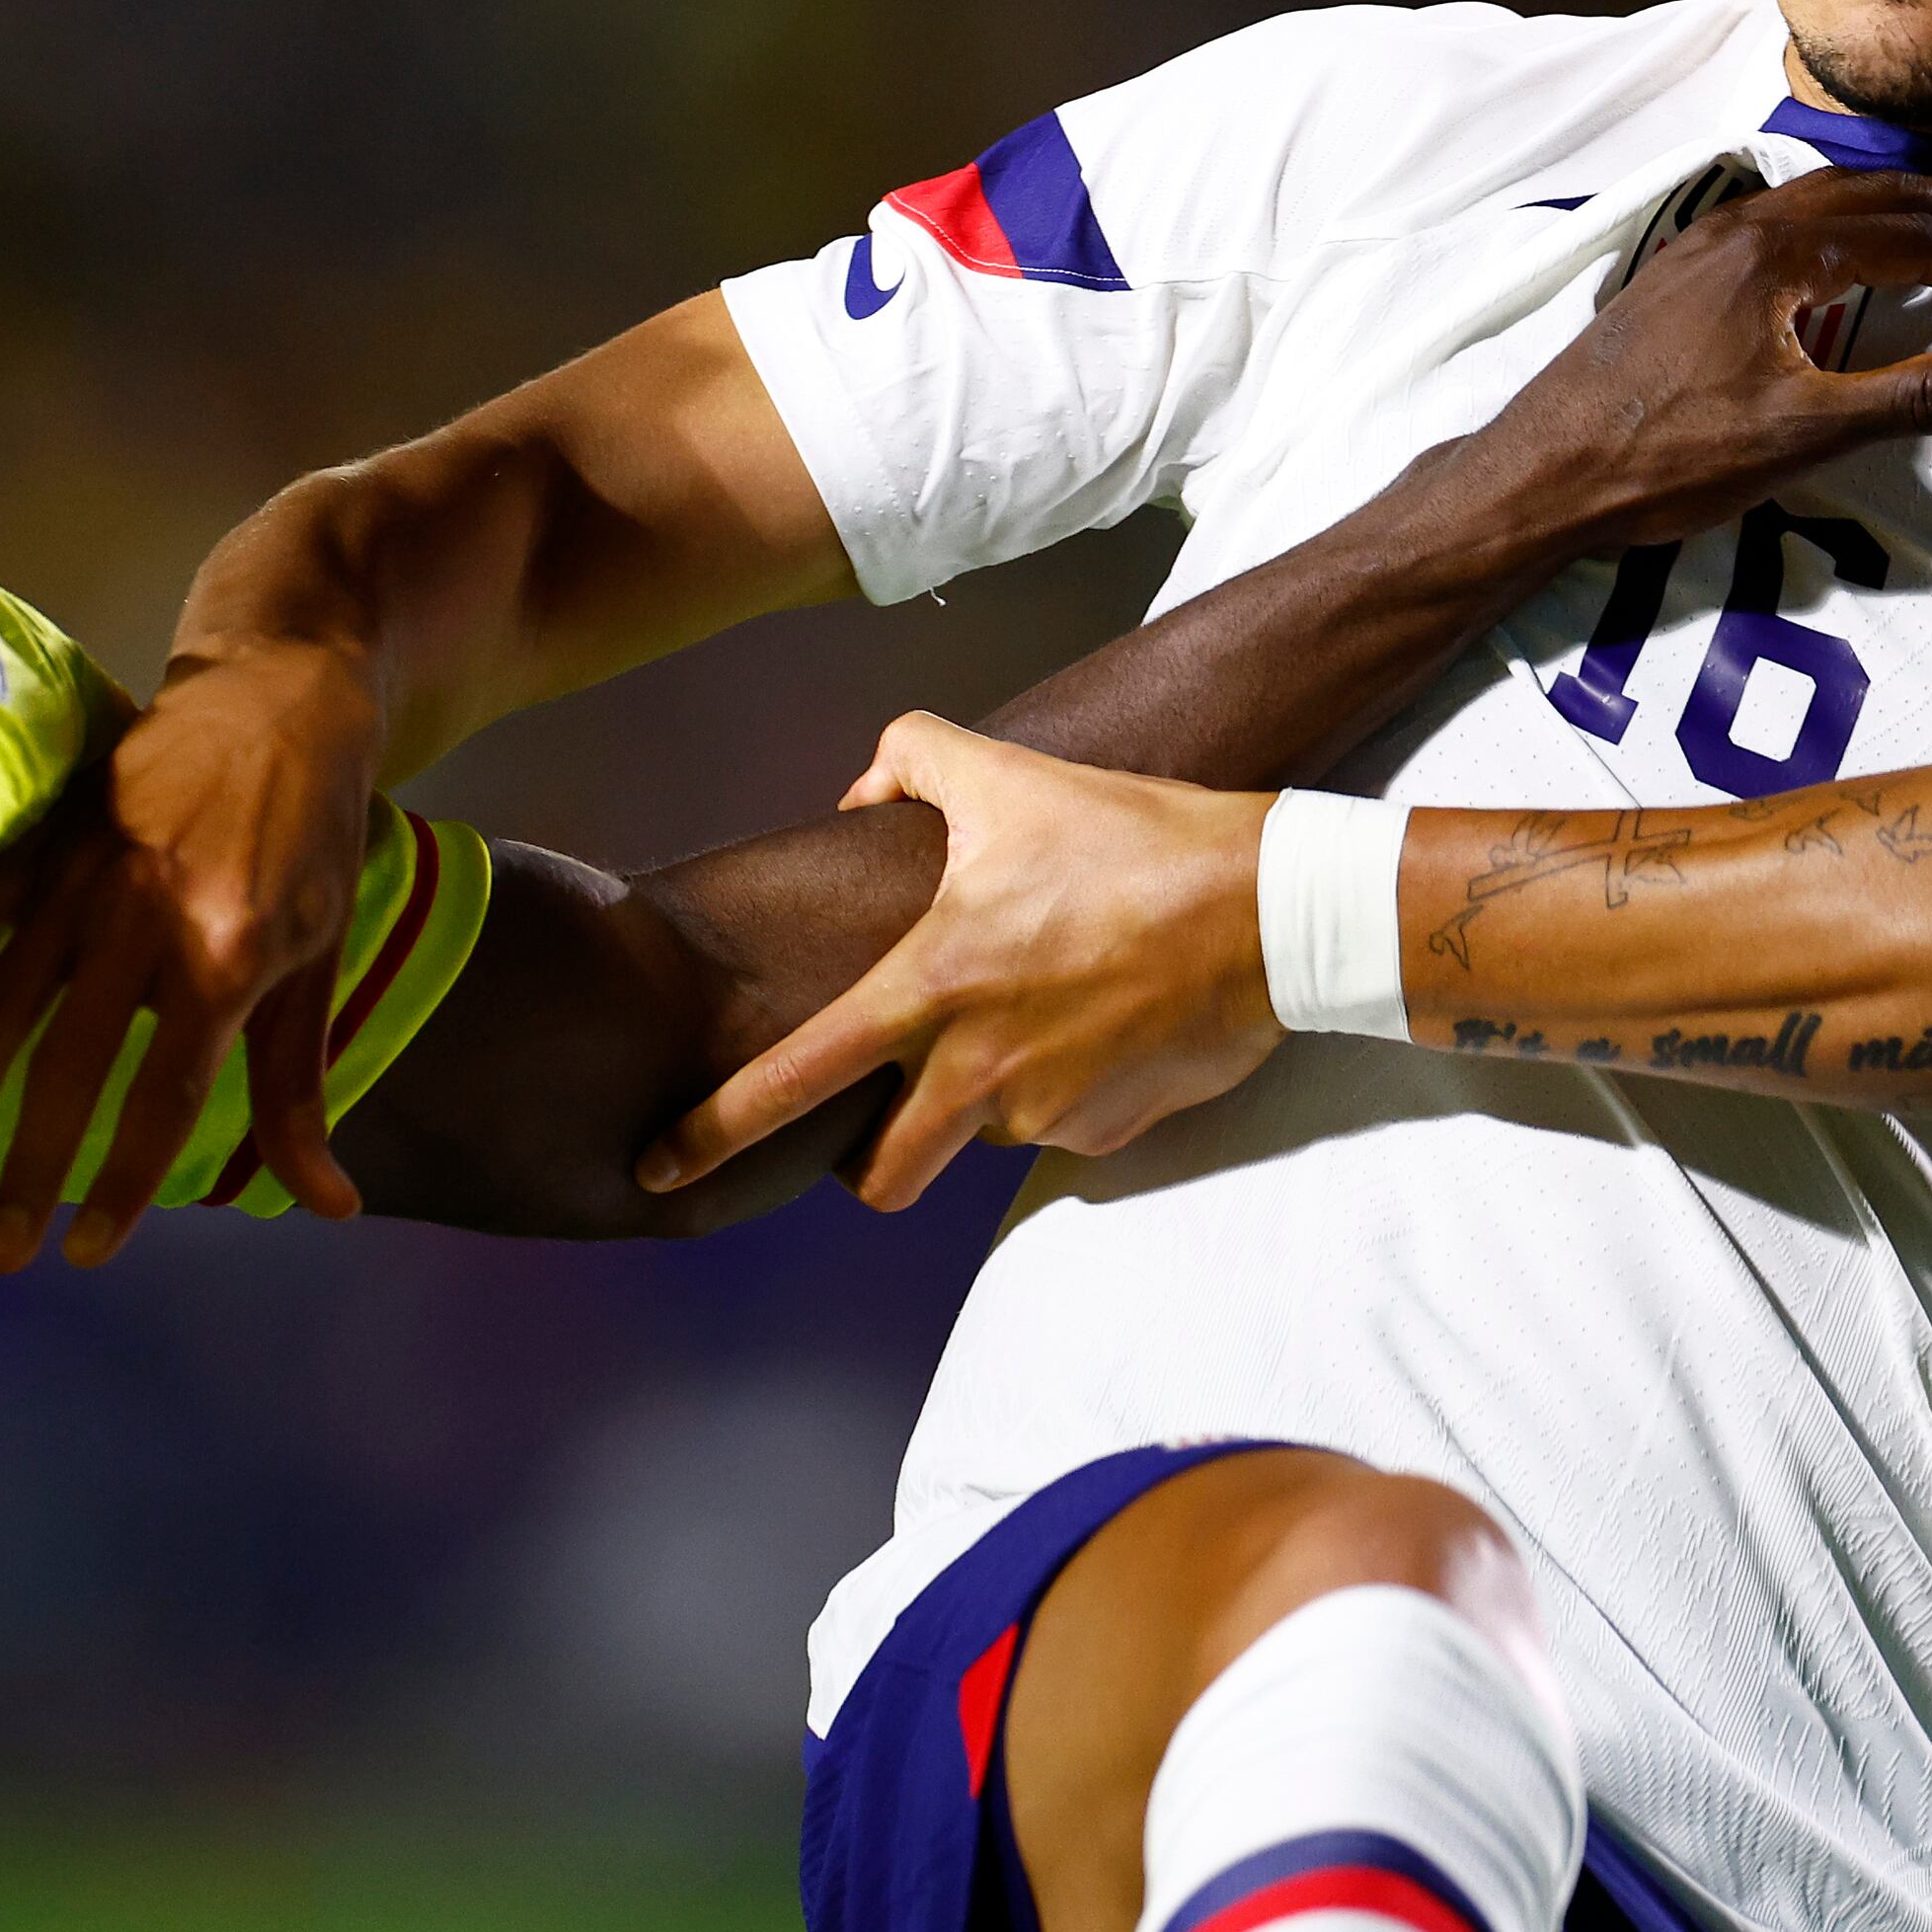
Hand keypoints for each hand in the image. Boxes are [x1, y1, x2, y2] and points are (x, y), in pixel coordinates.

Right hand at [0, 640, 380, 1268]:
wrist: (281, 691)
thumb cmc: (314, 839)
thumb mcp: (320, 961)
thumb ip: (302, 1091)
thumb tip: (331, 1208)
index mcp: (225, 954)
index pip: (162, 1099)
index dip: (121, 1188)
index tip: (85, 1254)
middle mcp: (145, 919)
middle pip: (68, 1071)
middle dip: (28, 1174)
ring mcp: (82, 877)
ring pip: (1, 1008)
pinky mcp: (41, 843)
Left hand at [637, 714, 1283, 1212]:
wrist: (1272, 911)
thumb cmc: (1136, 840)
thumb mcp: (1011, 774)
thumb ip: (912, 759)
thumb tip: (859, 788)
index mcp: (928, 989)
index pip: (792, 1079)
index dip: (713, 1130)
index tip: (659, 1164)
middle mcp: (974, 1070)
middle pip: (879, 1172)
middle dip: (868, 1162)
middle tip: (883, 1120)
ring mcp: (1042, 1113)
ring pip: (975, 1140)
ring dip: (979, 1106)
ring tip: (1033, 1024)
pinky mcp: (1106, 1136)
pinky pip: (1057, 1131)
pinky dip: (1062, 1094)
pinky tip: (1099, 1030)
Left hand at [1476, 169, 1931, 552]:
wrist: (1536, 477)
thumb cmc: (1661, 460)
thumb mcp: (1802, 435)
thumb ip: (1917, 398)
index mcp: (1776, 252)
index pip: (1917, 240)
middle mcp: (1742, 227)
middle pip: (1884, 196)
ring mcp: (1706, 246)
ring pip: (1833, 200)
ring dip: (1914, 207)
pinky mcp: (1682, 277)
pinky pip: (1789, 222)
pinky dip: (1853, 223)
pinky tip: (1861, 251)